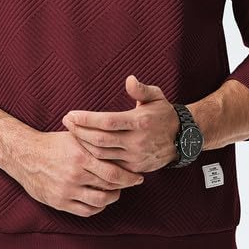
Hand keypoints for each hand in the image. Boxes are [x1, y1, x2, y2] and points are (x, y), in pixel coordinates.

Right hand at [12, 129, 145, 217]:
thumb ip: (95, 140)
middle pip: (109, 187)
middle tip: (132, 183)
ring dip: (112, 198)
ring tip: (116, 192)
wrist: (26, 156)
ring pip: (99, 201)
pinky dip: (97, 208)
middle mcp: (75, 175)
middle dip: (124, 186)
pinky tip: (101, 201)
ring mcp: (67, 190)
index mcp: (81, 156)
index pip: (113, 171)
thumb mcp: (75, 136)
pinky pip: (85, 211)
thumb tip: (121, 138)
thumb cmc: (53, 144)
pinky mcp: (60, 202)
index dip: (129, 176)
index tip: (138, 176)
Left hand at [62, 75, 179, 172]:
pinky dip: (95, 158)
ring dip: (84, 144)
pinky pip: (110, 165)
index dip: (87, 119)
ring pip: (103, 155)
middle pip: (101, 140)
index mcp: (140, 122)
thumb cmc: (163, 113)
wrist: (182, 139)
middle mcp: (137, 141)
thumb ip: (141, 89)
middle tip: (66, 121)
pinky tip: (84, 148)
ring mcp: (135, 157)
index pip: (108, 122)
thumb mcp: (156, 96)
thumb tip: (129, 80)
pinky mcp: (134, 168)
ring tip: (71, 133)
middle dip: (80, 131)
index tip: (71, 114)